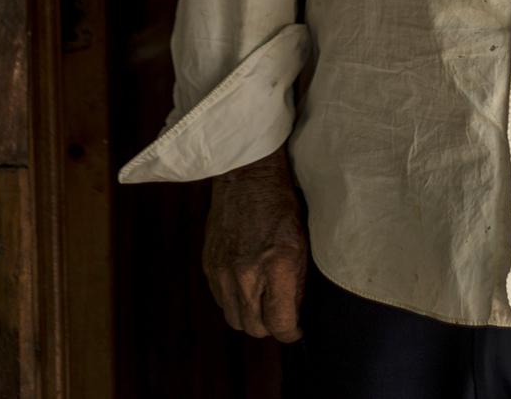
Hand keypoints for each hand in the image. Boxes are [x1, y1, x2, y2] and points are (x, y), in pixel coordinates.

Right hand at [204, 149, 308, 340]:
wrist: (247, 177)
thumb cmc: (280, 206)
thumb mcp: (301, 243)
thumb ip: (296, 282)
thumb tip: (293, 312)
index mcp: (277, 266)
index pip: (279, 324)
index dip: (290, 332)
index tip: (295, 329)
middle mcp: (246, 273)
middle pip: (254, 328)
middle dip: (270, 326)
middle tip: (279, 314)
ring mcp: (222, 271)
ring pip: (234, 319)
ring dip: (249, 316)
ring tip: (261, 301)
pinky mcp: (208, 264)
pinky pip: (220, 300)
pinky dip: (233, 300)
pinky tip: (245, 285)